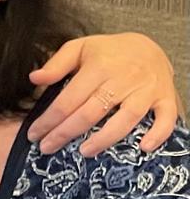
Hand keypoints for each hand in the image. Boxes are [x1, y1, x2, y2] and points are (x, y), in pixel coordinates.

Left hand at [28, 32, 177, 155]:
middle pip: (91, 112)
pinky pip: (165, 118)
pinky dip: (158, 134)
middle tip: (47, 148)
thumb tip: (34, 78)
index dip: (49, 119)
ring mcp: (146, 90)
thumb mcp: (80, 48)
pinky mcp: (165, 98)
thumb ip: (56, 64)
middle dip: (66, 133)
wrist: (149, 46)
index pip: (68, 99)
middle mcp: (123, 79)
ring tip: (85, 152)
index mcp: (99, 67)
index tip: (34, 134)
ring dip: (105, 138)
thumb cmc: (109, 52)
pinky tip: (143, 148)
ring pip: (126, 118)